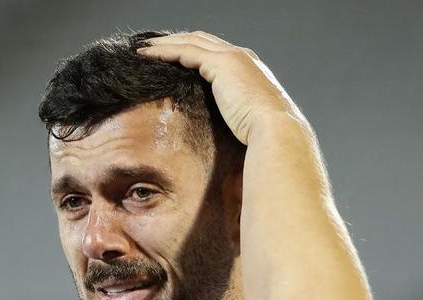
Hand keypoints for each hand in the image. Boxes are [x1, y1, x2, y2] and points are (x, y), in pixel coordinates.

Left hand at [137, 31, 305, 143]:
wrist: (277, 131)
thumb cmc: (268, 136)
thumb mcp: (253, 121)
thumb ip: (242, 116)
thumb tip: (232, 132)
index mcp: (251, 69)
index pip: (217, 52)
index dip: (194, 50)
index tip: (176, 56)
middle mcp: (242, 57)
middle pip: (201, 40)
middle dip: (177, 40)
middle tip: (154, 46)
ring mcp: (232, 58)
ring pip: (190, 41)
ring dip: (165, 43)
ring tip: (144, 49)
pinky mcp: (221, 64)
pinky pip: (185, 51)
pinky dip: (165, 51)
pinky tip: (148, 56)